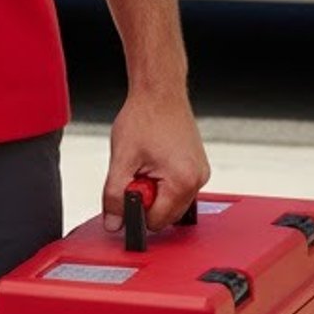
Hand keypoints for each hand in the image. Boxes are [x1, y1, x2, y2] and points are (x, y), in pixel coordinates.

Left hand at [100, 89, 209, 235]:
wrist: (159, 90)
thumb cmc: (144, 116)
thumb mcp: (122, 158)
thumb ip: (115, 195)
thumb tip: (113, 223)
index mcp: (182, 181)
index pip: (155, 222)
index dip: (136, 208)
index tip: (130, 185)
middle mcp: (198, 180)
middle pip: (166, 215)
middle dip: (147, 198)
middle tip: (138, 169)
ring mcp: (200, 173)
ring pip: (172, 203)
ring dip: (155, 189)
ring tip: (147, 162)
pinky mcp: (198, 167)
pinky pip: (178, 188)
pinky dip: (164, 181)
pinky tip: (156, 159)